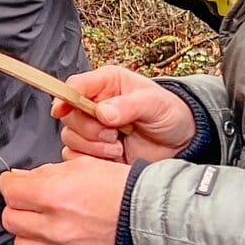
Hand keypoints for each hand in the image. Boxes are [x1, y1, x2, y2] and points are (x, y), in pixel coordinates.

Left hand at [0, 157, 128, 244]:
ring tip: (43, 221)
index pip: (9, 191)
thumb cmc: (118, 187)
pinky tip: (62, 235)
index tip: (16, 182)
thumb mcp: (79, 166)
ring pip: (21, 244)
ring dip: (27, 230)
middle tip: (30, 200)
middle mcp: (54, 227)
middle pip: (10, 219)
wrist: (150, 218)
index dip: (10, 183)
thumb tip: (18, 178)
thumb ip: (43, 173)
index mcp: (53, 195)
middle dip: (17, 206)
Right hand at [52, 65, 195, 163]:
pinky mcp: (94, 150)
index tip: (62, 111)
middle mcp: (94, 104)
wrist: (182, 141)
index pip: (74, 86)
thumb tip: (102, 112)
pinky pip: (75, 156)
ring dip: (93, 147)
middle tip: (114, 134)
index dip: (65, 98)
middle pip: (69, 115)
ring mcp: (93, 129)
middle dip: (89, 130)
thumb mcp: (154, 104)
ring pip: (70, 137)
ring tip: (118, 146)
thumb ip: (128, 106)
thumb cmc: (170, 113)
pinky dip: (90, 160)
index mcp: (106, 84)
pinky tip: (112, 158)